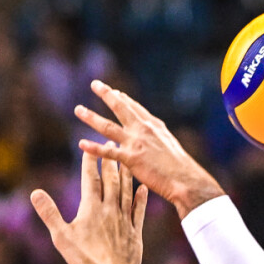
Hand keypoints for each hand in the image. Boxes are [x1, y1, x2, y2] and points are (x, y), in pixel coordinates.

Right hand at [32, 150, 148, 263]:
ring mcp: (124, 220)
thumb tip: (35, 193)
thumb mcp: (61, 236)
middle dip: (109, 161)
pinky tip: (143, 189)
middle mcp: (110, 209)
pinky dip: (141, 199)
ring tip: (126, 160)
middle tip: (111, 144)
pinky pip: (139, 211)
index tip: (90, 146)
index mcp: (91, 209)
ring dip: (126, 174)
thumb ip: (49, 213)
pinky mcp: (135, 232)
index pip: (90, 179)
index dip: (90, 162)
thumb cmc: (85, 258)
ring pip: (126, 191)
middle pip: (110, 180)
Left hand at [75, 80, 224, 216]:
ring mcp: (136, 142)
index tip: (114, 92)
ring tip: (78, 110)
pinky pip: (108, 152)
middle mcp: (144, 129)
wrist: (186, 180)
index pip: (136, 108)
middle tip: (94, 84)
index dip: (123, 99)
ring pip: (108, 127)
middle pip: (121, 108)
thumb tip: (155, 140)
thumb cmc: (181, 169)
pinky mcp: (132, 158)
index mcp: (154, 126)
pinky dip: (94, 148)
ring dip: (91, 117)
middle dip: (106, 94)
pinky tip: (81, 144)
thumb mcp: (170, 147)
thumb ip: (158, 140)